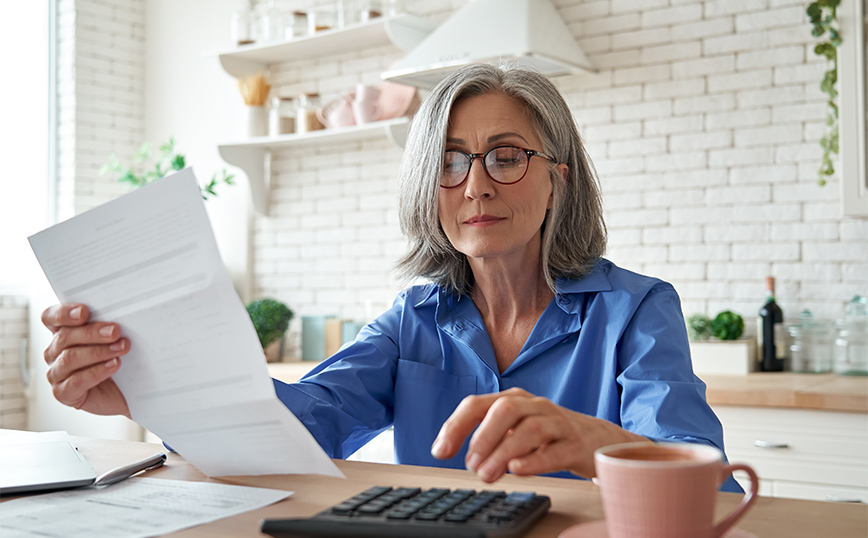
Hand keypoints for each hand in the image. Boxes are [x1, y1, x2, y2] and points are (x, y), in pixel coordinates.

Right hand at [42, 303, 130, 417]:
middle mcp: (54, 352)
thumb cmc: (115, 360)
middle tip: (115, 331)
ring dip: (98, 352)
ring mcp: (56, 374)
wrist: (124, 392)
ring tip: (121, 348)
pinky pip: (76, 381)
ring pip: (70, 358)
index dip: (63, 313)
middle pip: (64, 337)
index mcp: (62, 333)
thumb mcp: (112, 340)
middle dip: (92, 332)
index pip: (51, 318)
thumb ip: (107, 326)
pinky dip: (97, 372)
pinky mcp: (63, 393)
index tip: (84, 312)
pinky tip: (114, 365)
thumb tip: (118, 316)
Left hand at [430, 387, 647, 481]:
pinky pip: (556, 450)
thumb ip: (486, 437)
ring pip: (530, 429)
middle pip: (505, 409)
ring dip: (504, 451)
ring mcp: (558, 423)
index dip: (456, 426)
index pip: (478, 404)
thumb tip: (454, 452)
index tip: (440, 451)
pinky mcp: (576, 445)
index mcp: (514, 400)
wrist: (597, 439)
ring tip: (488, 474)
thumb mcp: (514, 429)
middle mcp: (535, 406)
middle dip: (483, 436)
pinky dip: (535, 460)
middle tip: (470, 465)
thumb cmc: (548, 434)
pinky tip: (518, 469)